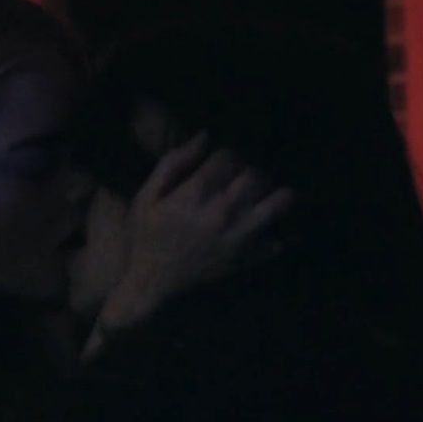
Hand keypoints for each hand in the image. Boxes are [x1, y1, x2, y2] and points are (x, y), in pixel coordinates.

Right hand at [95, 131, 294, 336]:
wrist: (150, 285)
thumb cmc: (144, 238)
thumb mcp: (145, 197)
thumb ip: (172, 163)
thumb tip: (203, 136)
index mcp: (195, 195)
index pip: (227, 157)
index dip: (223, 155)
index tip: (217, 163)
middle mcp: (222, 213)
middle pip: (254, 175)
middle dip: (247, 170)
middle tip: (238, 177)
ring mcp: (238, 237)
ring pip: (275, 204)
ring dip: (274, 193)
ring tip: (264, 194)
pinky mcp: (245, 259)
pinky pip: (277, 241)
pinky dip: (278, 232)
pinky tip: (268, 226)